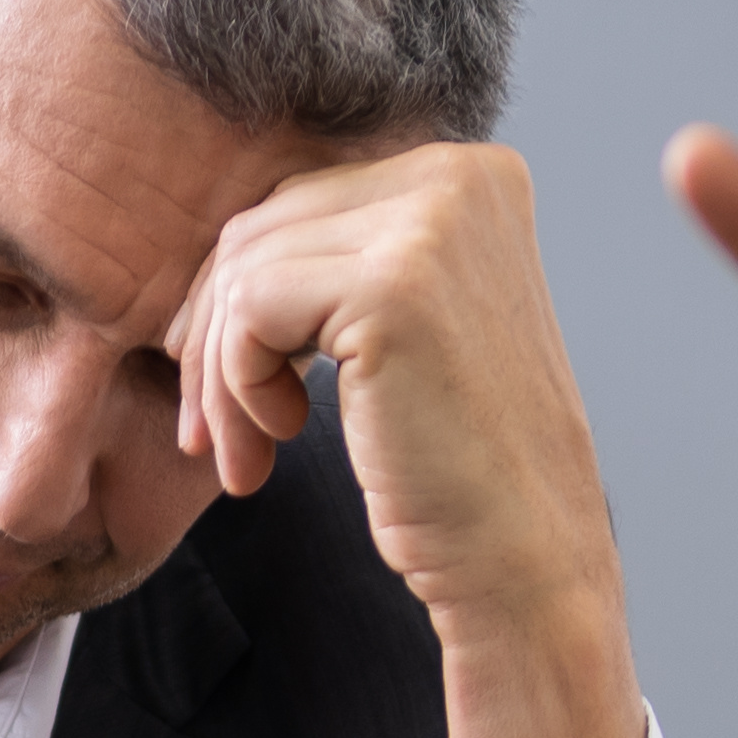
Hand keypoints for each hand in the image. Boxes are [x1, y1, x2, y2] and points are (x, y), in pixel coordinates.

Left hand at [165, 138, 645, 737]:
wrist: (523, 561)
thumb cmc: (455, 466)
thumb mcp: (401, 331)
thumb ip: (339, 261)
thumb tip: (218, 244)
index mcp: (472, 176)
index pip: (298, 205)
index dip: (240, 303)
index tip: (232, 396)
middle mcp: (461, 179)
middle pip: (262, 227)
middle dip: (216, 339)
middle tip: (214, 437)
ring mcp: (433, 224)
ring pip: (243, 268)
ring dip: (218, 375)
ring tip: (247, 454)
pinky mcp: (392, 287)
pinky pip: (248, 308)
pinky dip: (235, 384)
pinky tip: (281, 439)